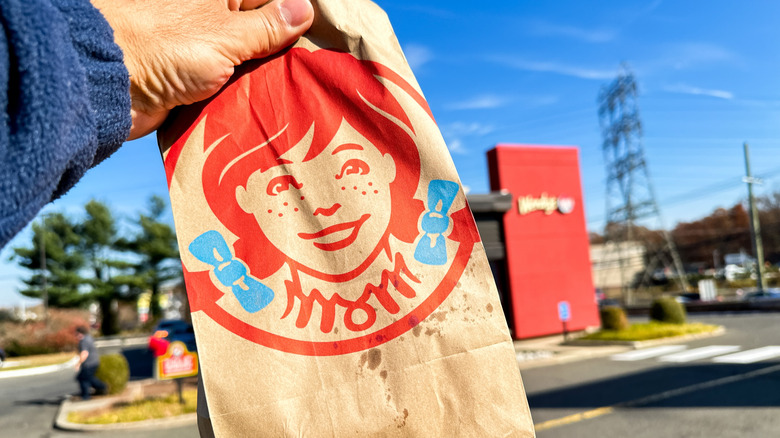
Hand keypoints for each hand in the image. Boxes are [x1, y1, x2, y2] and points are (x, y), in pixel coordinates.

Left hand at [91, 0, 313, 139]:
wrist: (107, 88)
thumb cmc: (165, 48)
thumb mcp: (226, 35)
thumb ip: (268, 26)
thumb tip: (305, 8)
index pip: (270, 0)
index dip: (295, 17)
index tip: (323, 41)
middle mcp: (212, 17)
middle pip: (262, 32)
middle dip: (284, 52)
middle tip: (316, 73)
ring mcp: (203, 50)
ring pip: (248, 62)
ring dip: (266, 79)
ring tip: (299, 95)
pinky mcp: (194, 80)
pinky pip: (230, 86)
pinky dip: (246, 97)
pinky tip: (270, 108)